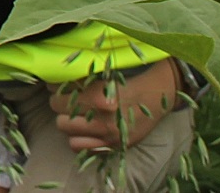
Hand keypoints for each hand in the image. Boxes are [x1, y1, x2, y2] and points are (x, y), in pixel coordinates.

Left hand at [50, 60, 182, 151]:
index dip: (55, 85)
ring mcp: (109, 135)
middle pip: (58, 108)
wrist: (164, 92)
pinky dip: (77, 137)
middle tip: (66, 96)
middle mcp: (103, 118)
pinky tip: (84, 127)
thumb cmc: (135, 76)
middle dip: (59, 100)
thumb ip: (83, 76)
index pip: (61, 92)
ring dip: (66, 118)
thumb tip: (56, 74)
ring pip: (64, 127)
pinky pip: (78, 147)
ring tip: (75, 111)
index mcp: (101, 96)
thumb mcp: (109, 71)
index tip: (57, 83)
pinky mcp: (114, 146)